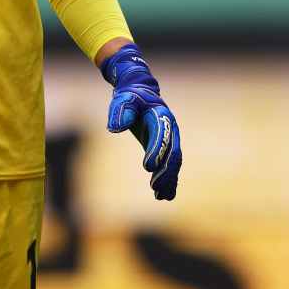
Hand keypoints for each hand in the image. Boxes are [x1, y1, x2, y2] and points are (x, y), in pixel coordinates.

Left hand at [100, 43, 181, 199]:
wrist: (140, 92)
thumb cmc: (130, 96)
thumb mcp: (123, 99)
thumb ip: (120, 111)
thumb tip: (114, 129)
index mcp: (161, 115)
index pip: (162, 135)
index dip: (156, 151)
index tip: (148, 167)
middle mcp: (170, 128)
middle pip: (172, 152)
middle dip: (165, 171)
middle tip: (155, 187)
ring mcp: (170, 138)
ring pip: (174, 162)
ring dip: (169, 179)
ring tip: (162, 196)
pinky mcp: (165, 147)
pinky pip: (170, 165)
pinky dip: (169, 179)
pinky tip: (164, 195)